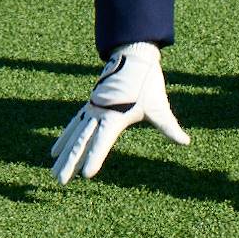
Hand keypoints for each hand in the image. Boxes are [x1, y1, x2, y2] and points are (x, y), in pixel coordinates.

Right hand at [50, 42, 189, 184]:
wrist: (133, 56)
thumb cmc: (147, 83)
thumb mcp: (159, 106)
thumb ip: (169, 127)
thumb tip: (185, 142)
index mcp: (115, 116)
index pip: (102, 142)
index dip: (94, 158)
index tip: (85, 174)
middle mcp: (99, 114)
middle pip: (81, 143)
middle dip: (70, 163)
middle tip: (60, 181)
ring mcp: (92, 109)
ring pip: (73, 136)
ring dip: (63, 155)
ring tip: (53, 173)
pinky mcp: (90, 106)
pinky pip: (73, 125)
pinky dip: (64, 138)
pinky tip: (54, 151)